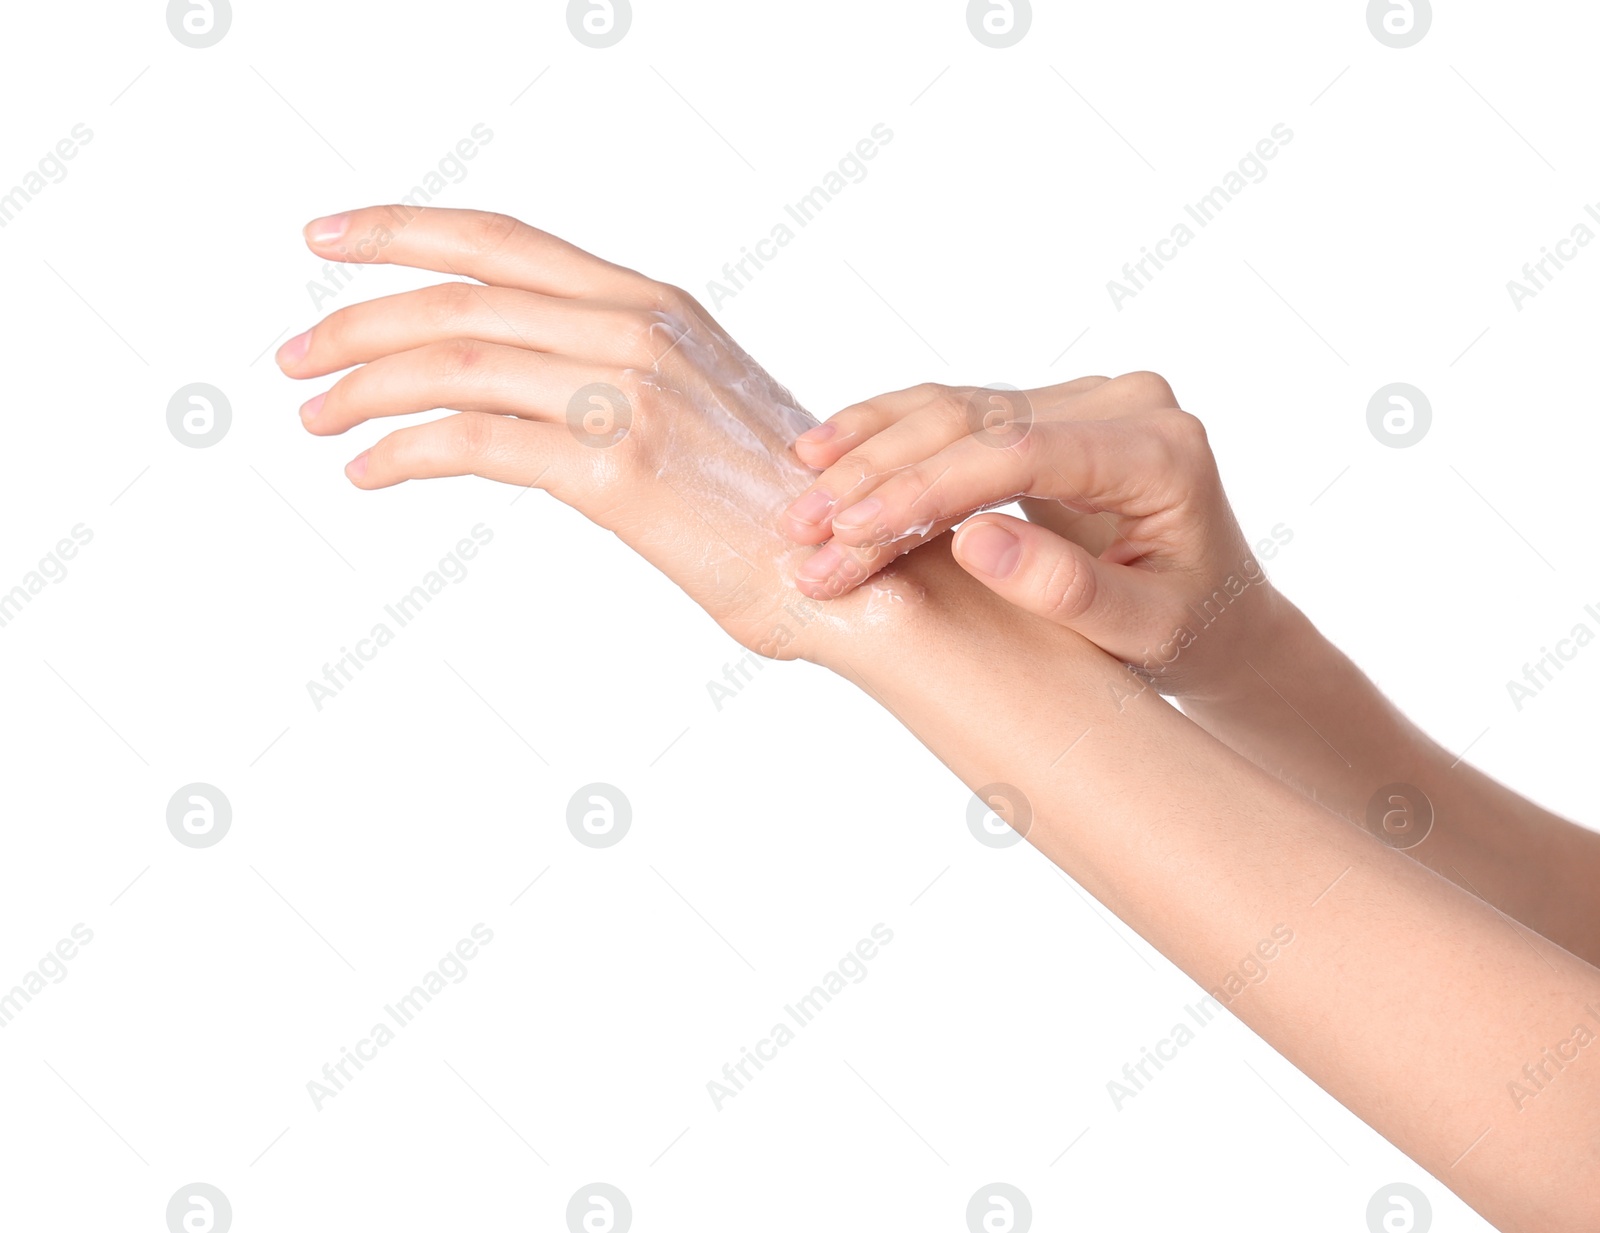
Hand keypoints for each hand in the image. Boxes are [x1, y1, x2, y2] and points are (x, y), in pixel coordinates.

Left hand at [276, 205, 925, 662]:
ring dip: (364, 387)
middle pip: (458, 297)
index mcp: (654, 305)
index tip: (331, 235)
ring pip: (452, 362)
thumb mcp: (698, 402)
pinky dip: (403, 452)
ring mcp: (628, 396)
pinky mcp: (616, 472)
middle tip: (295, 358)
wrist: (855, 571)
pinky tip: (370, 472)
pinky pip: (474, 441)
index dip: (406, 229)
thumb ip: (621, 370)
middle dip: (356, 318)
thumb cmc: (775, 507)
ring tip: (317, 418)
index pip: (504, 241)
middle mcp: (637, 330)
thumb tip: (538, 379)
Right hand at [780, 372, 1286, 699]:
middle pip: (976, 420)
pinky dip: (885, 432)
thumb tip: (974, 542)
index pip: (1020, 452)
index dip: (929, 488)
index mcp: (1160, 452)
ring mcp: (1083, 398)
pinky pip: (952, 409)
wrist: (1215, 610)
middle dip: (880, 477)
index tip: (854, 533)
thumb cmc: (1188, 630)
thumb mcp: (1146, 633)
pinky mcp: (1044, 409)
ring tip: (798, 502)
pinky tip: (823, 452)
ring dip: (867, 452)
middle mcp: (1123, 404)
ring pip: (952, 405)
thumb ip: (1071, 590)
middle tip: (804, 535)